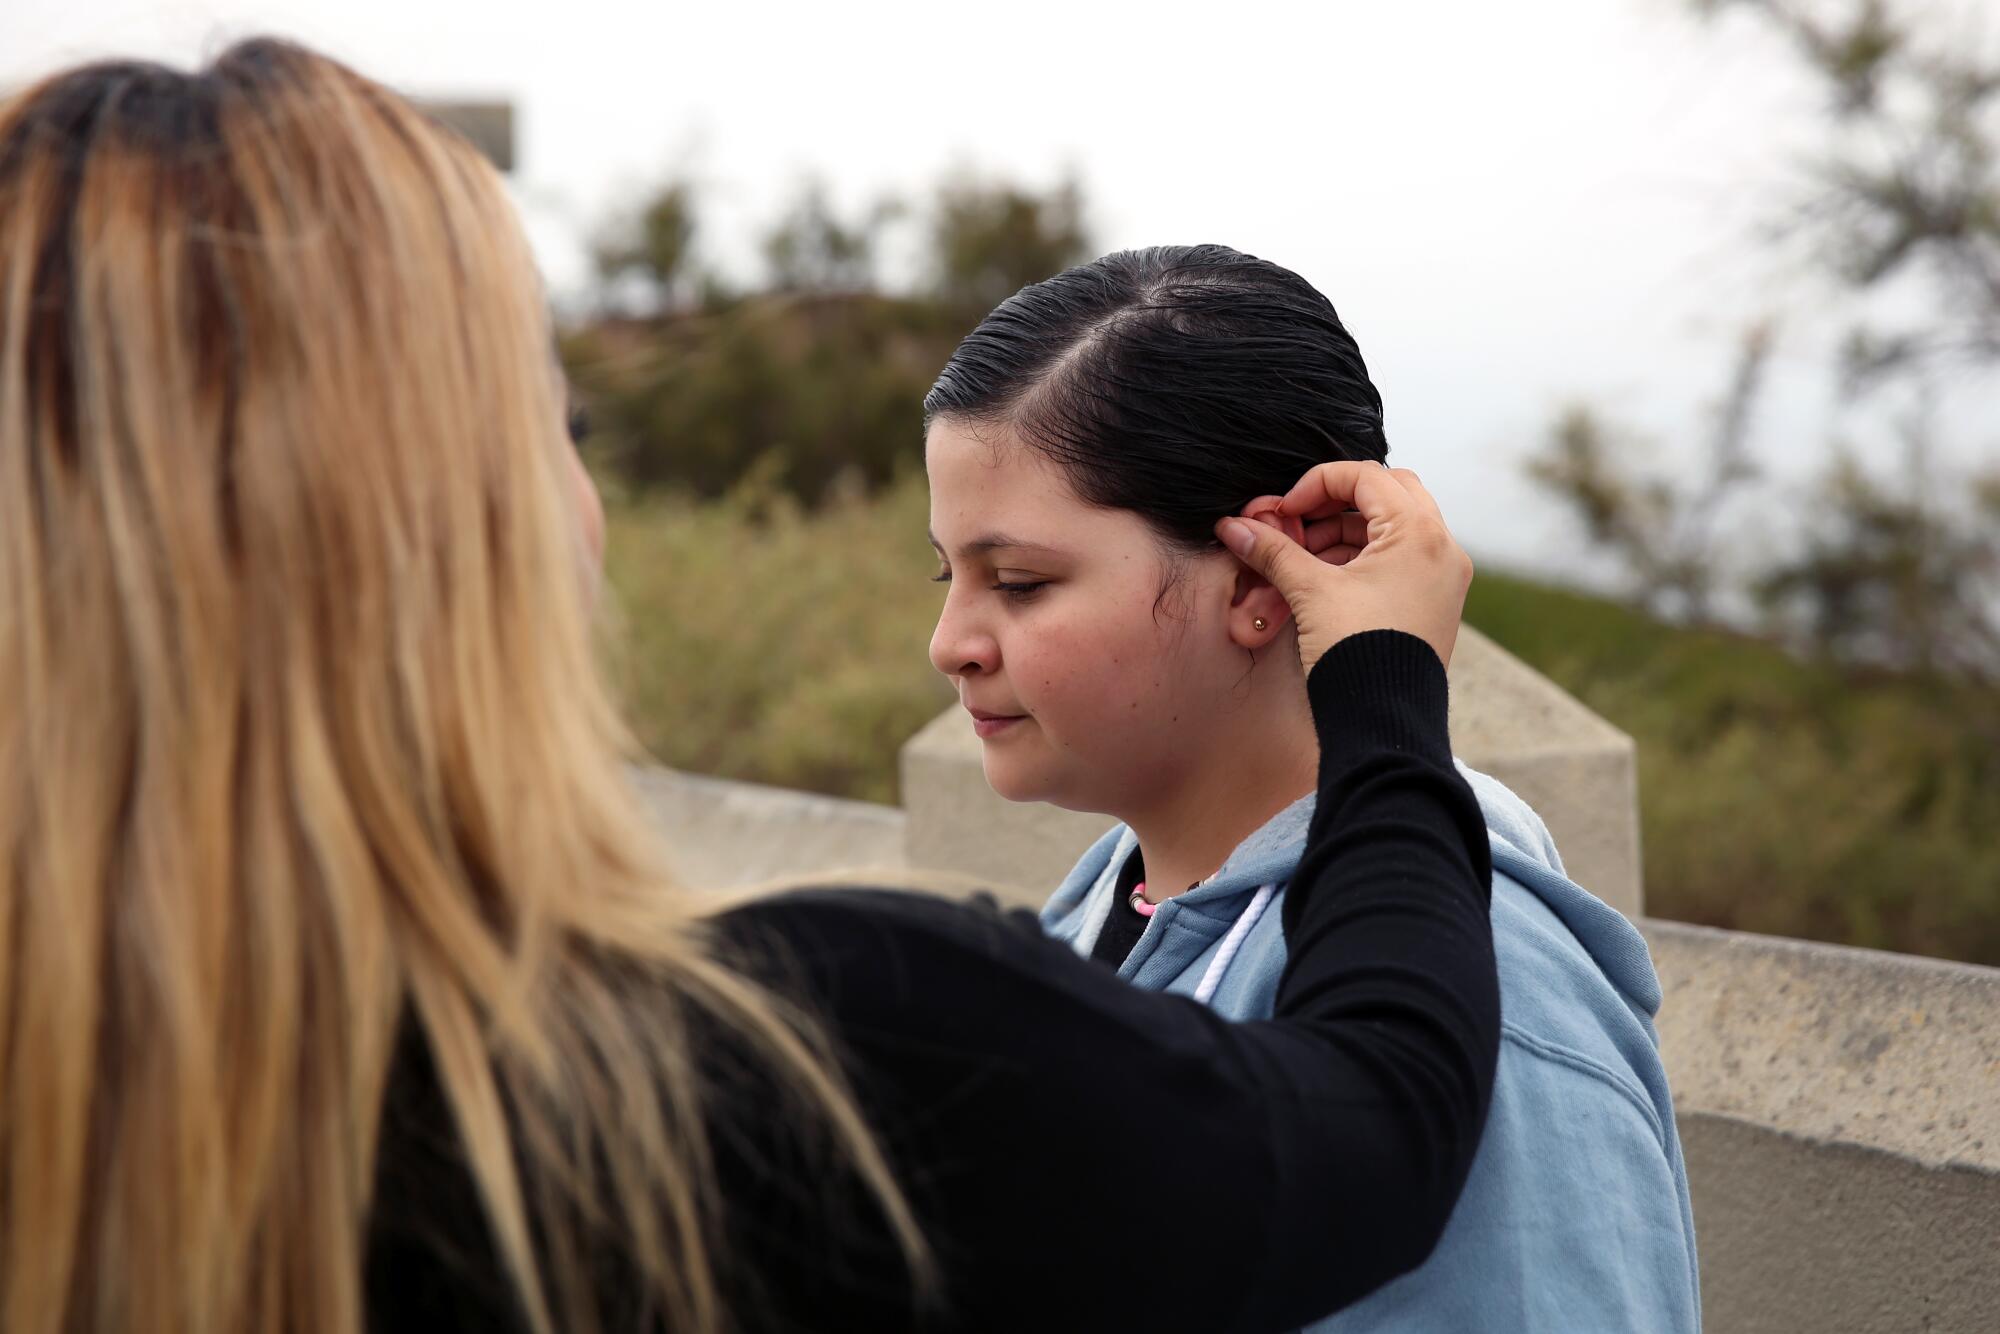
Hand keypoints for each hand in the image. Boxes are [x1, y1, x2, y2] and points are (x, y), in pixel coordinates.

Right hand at [1215, 463, 1472, 672]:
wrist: (1384, 721)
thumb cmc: (1356, 654)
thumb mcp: (1310, 592)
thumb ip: (1273, 550)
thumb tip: (1234, 527)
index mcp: (1420, 532)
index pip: (1365, 475)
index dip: (1315, 484)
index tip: (1284, 510)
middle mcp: (1442, 547)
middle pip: (1387, 492)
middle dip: (1336, 502)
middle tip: (1299, 522)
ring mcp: (1443, 575)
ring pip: (1394, 525)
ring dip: (1346, 530)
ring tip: (1304, 556)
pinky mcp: (1435, 600)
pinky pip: (1401, 557)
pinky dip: (1363, 556)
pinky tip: (1326, 578)